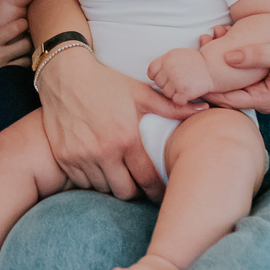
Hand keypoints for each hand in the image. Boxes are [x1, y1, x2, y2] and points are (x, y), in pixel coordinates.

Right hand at [0, 15, 31, 85]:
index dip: (23, 22)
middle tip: (28, 33)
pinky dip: (25, 64)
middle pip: (26, 44)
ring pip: (28, 59)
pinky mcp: (5, 78)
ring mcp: (4, 68)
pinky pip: (22, 71)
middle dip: (30, 36)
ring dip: (29, 52)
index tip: (23, 20)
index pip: (15, 29)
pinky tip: (22, 59)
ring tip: (27, 47)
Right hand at [35, 47, 204, 198]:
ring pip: (103, 188)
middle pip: (125, 192)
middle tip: (139, 184)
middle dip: (135, 192)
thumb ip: (171, 107)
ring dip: (113, 184)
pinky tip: (99, 166)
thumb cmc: (106, 83)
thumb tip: (204, 108)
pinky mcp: (65, 158)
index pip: (147, 180)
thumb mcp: (140, 93)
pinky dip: (92, 179)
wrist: (65, 75)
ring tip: (119, 173)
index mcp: (126, 138)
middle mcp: (103, 151)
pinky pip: (82, 182)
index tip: (161, 194)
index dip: (157, 192)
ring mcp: (81, 157)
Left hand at [148, 47, 214, 104]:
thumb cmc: (198, 63)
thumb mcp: (180, 55)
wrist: (214, 68)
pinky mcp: (184, 91)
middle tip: (178, 83)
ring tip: (184, 87)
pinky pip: (176, 100)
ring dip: (174, 93)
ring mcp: (177, 80)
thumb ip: (166, 62)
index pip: (152, 71)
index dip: (157, 76)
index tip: (165, 78)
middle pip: (158, 83)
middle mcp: (170, 68)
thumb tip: (155, 72)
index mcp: (168, 58)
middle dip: (166, 85)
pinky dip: (181, 100)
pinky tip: (188, 94)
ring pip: (166, 93)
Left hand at [204, 27, 269, 113]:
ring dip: (218, 62)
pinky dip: (229, 58)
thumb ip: (257, 55)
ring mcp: (262, 90)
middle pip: (227, 92)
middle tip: (198, 47)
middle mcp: (262, 99)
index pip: (228, 100)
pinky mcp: (262, 79)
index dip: (208, 87)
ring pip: (232, 81)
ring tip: (207, 38)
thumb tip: (228, 57)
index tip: (191, 73)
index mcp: (266, 99)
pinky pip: (239, 73)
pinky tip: (221, 37)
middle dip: (211, 72)